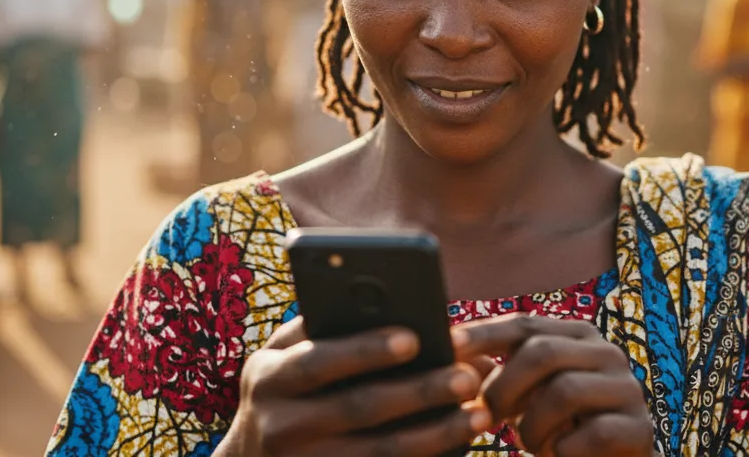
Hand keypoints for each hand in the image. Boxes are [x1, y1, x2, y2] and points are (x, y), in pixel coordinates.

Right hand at [222, 318, 490, 456]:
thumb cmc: (284, 390)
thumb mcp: (284, 356)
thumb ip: (323, 327)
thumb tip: (393, 307)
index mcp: (268, 379)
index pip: (318, 361)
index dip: (365, 350)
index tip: (415, 337)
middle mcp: (278, 427)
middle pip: (358, 408)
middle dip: (419, 392)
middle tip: (468, 376)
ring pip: (379, 452)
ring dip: (435, 434)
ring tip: (480, 414)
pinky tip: (459, 446)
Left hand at [452, 315, 653, 456]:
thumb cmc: (563, 427)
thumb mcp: (531, 395)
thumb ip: (503, 374)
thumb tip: (453, 355)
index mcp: (578, 336)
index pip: (525, 325)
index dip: (485, 334)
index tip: (449, 346)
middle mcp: (607, 353)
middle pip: (543, 353)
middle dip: (505, 389)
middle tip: (488, 418)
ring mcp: (627, 389)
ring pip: (564, 391)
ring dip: (533, 427)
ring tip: (530, 444)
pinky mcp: (639, 428)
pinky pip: (592, 433)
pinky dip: (564, 450)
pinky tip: (560, 455)